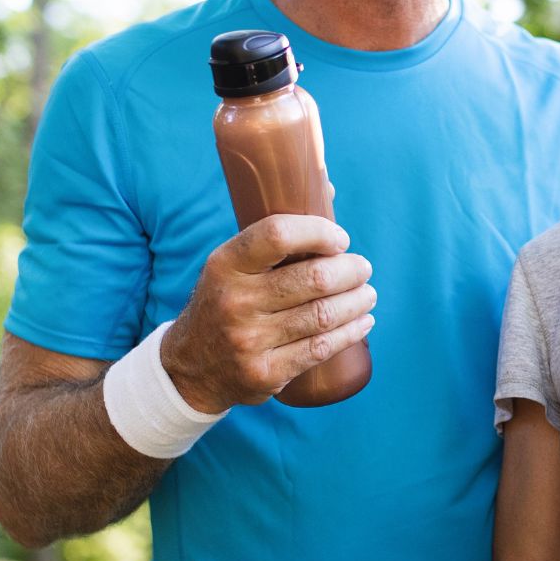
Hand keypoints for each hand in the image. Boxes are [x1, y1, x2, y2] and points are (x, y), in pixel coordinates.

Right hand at [161, 214, 376, 412]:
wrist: (190, 367)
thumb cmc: (226, 301)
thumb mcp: (232, 265)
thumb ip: (274, 233)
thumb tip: (327, 187)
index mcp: (225, 264)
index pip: (278, 234)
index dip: (319, 232)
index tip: (340, 240)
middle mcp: (235, 301)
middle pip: (314, 278)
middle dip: (351, 270)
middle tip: (363, 268)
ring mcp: (249, 340)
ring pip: (323, 314)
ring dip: (357, 301)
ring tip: (368, 294)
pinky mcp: (265, 373)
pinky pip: (321, 348)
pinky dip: (351, 331)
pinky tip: (363, 321)